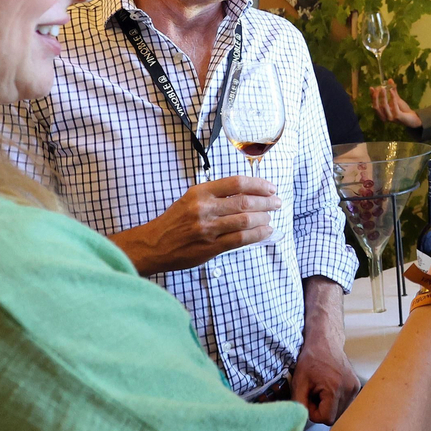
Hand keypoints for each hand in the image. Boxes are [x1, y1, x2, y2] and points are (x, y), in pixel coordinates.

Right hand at [107, 176, 278, 276]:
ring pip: (245, 220)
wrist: (153, 245)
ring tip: (270, 217)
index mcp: (200, 192)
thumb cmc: (174, 222)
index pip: (236, 183)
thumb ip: (215, 196)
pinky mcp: (211, 247)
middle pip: (245, 202)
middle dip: (266, 201)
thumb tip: (247, 195)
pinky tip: (265, 231)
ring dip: (264, 218)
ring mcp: (208, 228)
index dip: (258, 184)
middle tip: (277, 202)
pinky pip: (241, 239)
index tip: (270, 187)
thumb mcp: (190, 200)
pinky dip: (257, 234)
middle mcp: (204, 208)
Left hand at [293, 279, 360, 424]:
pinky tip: (329, 388)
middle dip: (322, 410)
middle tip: (314, 394)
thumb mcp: (299, 382)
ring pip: (340, 411)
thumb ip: (300, 404)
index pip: (326, 418)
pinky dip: (335, 401)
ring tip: (322, 390)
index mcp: (335, 389)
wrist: (325, 341)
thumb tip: (303, 419)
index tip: (309, 397)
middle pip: (334, 417)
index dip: (314, 412)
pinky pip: (345, 403)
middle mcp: (349, 389)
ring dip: (329, 406)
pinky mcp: (356, 386)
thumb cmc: (310, 360)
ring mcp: (355, 388)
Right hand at [370, 79, 421, 128]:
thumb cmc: (403, 110)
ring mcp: (390, 118)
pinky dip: (392, 98)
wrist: (413, 118)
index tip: (371, 88)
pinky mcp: (397, 117)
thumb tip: (389, 80)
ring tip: (384, 88)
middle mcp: (384, 117)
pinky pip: (394, 106)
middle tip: (378, 88)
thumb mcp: (396, 99)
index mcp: (382, 113)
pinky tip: (392, 92)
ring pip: (384, 106)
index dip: (372, 96)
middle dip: (375, 97)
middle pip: (376, 107)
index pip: (374, 104)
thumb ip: (392, 91)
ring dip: (383, 96)